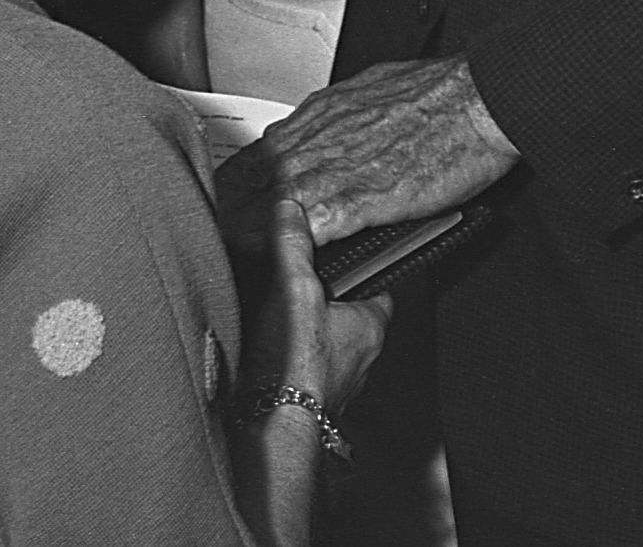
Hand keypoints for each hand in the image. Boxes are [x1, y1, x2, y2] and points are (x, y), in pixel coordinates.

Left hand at [219, 54, 518, 246]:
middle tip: (210, 238)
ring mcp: (332, 170)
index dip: (237, 183)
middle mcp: (317, 140)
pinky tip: (269, 263)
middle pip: (250, 182)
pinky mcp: (355, 200)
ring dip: (245, 234)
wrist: (476, 101)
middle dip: (228, 212)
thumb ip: (348, 117)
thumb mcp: (377, 90)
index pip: (259, 153)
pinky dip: (282, 247)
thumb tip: (339, 129)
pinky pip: (302, 228)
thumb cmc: (440, 93)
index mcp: (322, 114)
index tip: (224, 202)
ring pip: (266, 206)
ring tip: (226, 258)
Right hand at [242, 187, 392, 420]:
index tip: (346, 253)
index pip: (380, 287)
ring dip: (305, 328)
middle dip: (326, 297)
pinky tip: (263, 344)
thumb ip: (293, 245)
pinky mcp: (306, 399)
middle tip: (300, 281)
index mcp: (370, 328)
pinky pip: (302, 367)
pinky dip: (287, 354)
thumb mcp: (295, 289)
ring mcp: (334, 383)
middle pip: (348, 313)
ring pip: (326, 343)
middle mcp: (359, 359)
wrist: (268, 433)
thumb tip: (290, 210)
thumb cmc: (295, 369)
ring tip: (275, 310)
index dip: (364, 267)